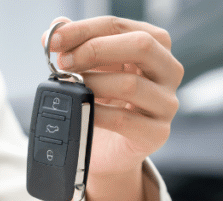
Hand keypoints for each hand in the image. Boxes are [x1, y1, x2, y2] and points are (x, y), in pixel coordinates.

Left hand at [43, 16, 182, 177]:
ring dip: (93, 83)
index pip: (121, 27)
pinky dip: (97, 113)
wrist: (106, 150)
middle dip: (95, 50)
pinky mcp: (157, 133)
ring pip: (131, 84)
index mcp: (155, 46)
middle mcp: (169, 71)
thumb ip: (76, 45)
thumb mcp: (90, 69)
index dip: (85, 30)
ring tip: (72, 88)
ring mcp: (166, 103)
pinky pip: (124, 120)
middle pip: (141, 46)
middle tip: (64, 62)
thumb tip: (56, 27)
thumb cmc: (102, 103)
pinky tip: (81, 110)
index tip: (54, 40)